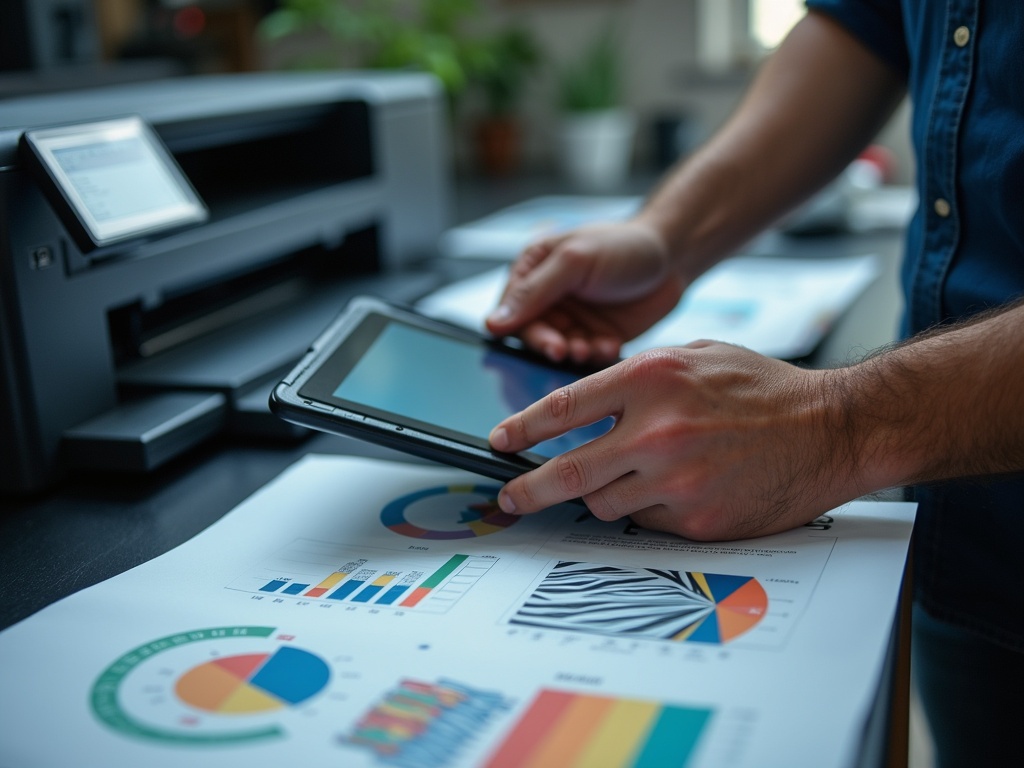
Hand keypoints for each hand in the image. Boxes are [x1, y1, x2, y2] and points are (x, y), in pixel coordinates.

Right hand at [485, 221, 684, 364]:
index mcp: (532, 271)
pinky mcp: (594, 337)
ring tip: (593, 348)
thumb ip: (534, 291)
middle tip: (568, 351)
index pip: (511, 310)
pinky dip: (596, 355)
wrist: (673, 256)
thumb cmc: (622, 245)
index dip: (525, 330)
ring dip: (574, 353)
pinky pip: (585, 357)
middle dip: (552, 346)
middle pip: (533, 335)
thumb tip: (492, 323)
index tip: (549, 343)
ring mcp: (571, 320)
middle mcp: (547, 298)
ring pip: (559, 350)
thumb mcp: (574, 261)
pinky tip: (612, 345)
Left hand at [489, 341, 861, 540]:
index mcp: (652, 378)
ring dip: (601, 494)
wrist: (829, 429)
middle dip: (528, 488)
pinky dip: (644, 509)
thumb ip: (637, 377)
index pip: (564, 407)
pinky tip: (671, 490)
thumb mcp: (695, 355)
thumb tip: (583, 406)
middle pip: (568, 471)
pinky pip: (644, 522)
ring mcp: (677, 480)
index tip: (499, 441)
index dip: (521, 428)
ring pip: (603, 503)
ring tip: (629, 477)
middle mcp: (658, 430)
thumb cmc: (763, 389)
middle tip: (509, 496)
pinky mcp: (697, 519)